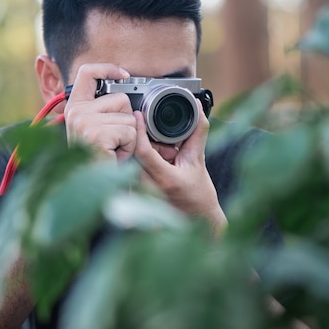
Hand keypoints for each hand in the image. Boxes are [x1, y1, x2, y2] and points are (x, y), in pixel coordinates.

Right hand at [65, 64, 136, 161]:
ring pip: (129, 117)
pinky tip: (115, 156)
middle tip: (113, 141)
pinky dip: (129, 147)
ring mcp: (84, 122)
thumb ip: (104, 108)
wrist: (92, 188)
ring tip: (113, 150)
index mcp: (74, 107)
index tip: (124, 75)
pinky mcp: (96, 134)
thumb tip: (124, 84)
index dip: (108, 69)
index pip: (88, 72)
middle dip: (126, 121)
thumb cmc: (99, 160)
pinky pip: (130, 131)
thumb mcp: (97, 128)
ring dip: (129, 137)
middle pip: (121, 99)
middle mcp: (75, 112)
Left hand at [134, 101, 226, 233]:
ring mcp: (140, 195)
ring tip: (162, 156)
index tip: (137, 116)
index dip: (138, 131)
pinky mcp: (135, 197)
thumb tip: (197, 108)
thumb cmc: (199, 195)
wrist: (198, 220)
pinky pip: (129, 173)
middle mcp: (150, 189)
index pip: (143, 151)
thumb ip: (197, 133)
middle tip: (157, 140)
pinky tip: (154, 166)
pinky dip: (139, 163)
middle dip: (142, 141)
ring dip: (142, 153)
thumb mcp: (198, 160)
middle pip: (132, 154)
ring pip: (130, 163)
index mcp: (166, 179)